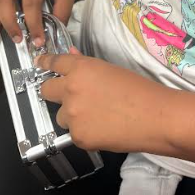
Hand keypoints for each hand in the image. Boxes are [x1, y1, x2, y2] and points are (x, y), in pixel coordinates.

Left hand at [37, 49, 175, 153]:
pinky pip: (74, 133)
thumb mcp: (111, 70)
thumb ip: (87, 65)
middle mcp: (70, 90)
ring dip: (72, 115)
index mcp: (80, 69)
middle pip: (46, 90)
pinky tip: (105, 129)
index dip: (46, 62)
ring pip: (60, 116)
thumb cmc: (139, 89)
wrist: (154, 117)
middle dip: (53, 91)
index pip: (54, 63)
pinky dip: (85, 132)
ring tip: (97, 116)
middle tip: (68, 96)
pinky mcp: (78, 137)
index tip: (40, 62)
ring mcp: (72, 115)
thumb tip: (71, 57)